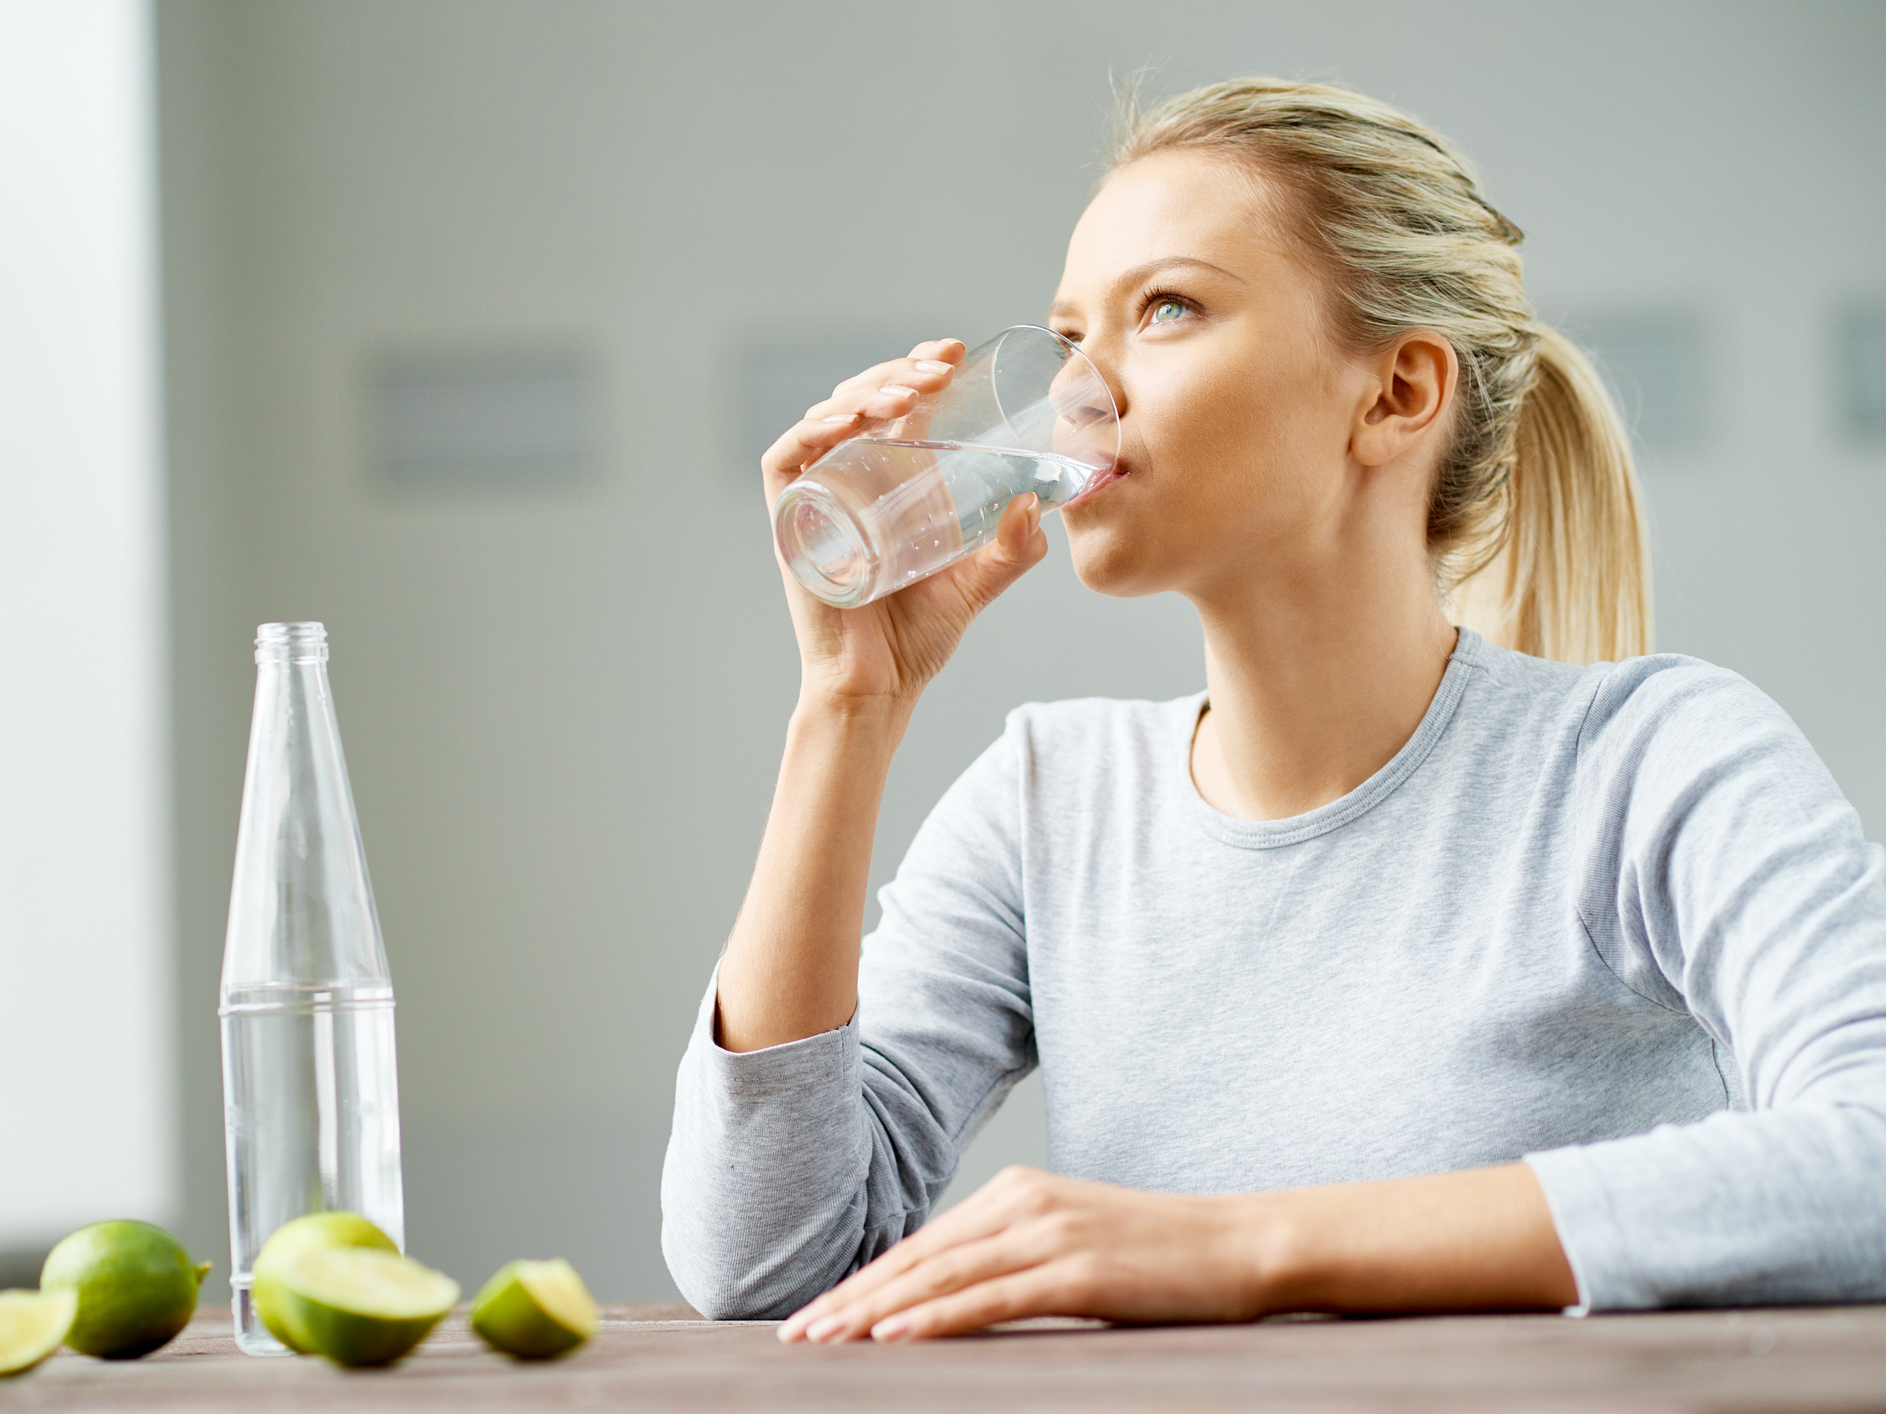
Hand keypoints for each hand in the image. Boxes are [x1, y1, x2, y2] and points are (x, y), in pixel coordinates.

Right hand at [761, 339, 1048, 712]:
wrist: (879, 687)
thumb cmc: (917, 637)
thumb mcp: (978, 582)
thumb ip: (1013, 549)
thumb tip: (1040, 504)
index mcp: (887, 481)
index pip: (895, 404)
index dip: (918, 368)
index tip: (954, 352)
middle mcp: (847, 479)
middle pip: (861, 400)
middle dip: (899, 371)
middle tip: (942, 367)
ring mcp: (815, 497)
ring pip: (827, 417)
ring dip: (865, 390)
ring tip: (909, 391)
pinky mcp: (788, 521)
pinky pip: (786, 457)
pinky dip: (813, 429)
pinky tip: (850, 420)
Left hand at [775, 1167, 1266, 1343]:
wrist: (1243, 1242)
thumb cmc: (1163, 1256)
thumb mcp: (1076, 1243)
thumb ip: (1015, 1257)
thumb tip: (956, 1296)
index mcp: (1017, 1191)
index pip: (924, 1244)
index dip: (866, 1280)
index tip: (818, 1312)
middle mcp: (1023, 1203)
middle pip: (919, 1259)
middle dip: (852, 1298)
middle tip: (796, 1334)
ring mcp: (1050, 1234)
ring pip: (941, 1278)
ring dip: (874, 1311)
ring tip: (825, 1339)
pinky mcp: (1078, 1272)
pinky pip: (990, 1298)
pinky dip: (935, 1318)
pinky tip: (894, 1337)